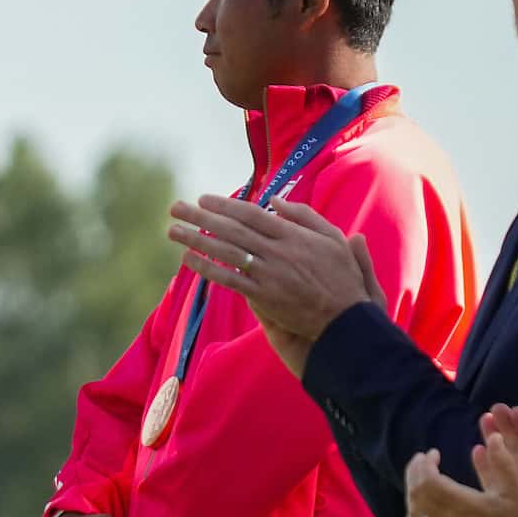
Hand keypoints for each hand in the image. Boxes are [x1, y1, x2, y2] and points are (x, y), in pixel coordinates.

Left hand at [166, 197, 381, 367]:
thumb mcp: (332, 237)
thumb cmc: (341, 276)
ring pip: (226, 252)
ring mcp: (268, 274)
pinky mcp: (263, 296)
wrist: (345, 318)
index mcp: (293, 234)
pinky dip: (207, 268)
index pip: (251, 214)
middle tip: (176, 207)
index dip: (225, 205)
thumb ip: (304, 216)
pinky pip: (230, 279)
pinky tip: (189, 258)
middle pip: (231, 229)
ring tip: (172, 230)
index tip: (203, 198)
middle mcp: (277, 252)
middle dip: (201, 217)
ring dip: (196, 239)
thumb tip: (275, 200)